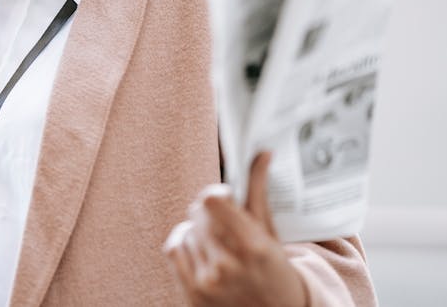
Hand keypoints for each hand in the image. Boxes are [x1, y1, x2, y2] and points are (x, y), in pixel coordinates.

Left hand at [164, 151, 307, 306]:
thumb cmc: (272, 267)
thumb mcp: (270, 231)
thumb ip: (258, 191)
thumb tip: (262, 152)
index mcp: (253, 246)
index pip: (211, 201)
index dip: (216, 194)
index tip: (225, 198)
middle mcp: (228, 265)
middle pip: (198, 213)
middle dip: (211, 213)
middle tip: (225, 223)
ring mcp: (208, 282)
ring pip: (187, 229)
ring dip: (198, 230)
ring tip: (217, 241)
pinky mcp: (193, 293)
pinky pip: (173, 249)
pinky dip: (182, 241)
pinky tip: (197, 245)